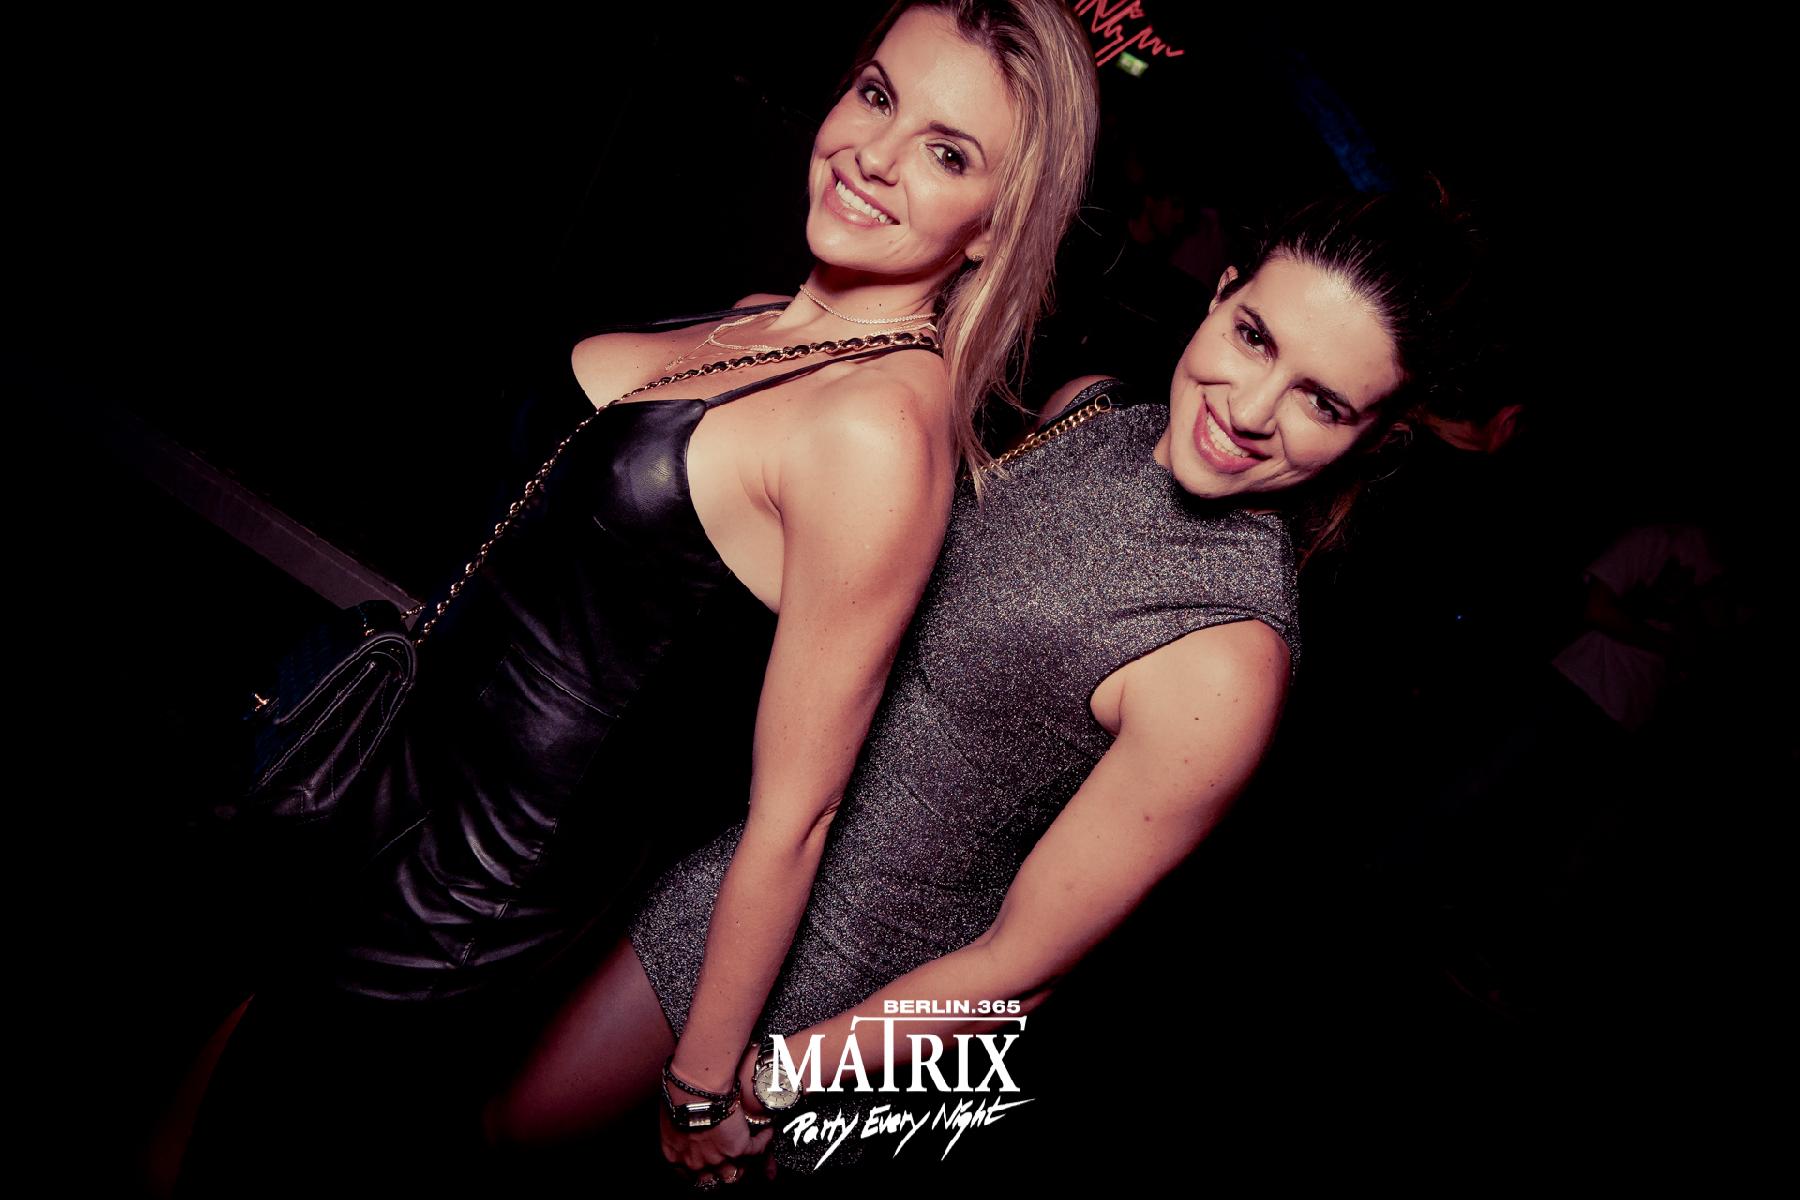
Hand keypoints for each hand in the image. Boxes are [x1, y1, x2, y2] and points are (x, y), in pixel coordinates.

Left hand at [658, 1105, 772, 1187]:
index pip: (688, 1176)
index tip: (706, 1167)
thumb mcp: (670, 1118)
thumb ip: (677, 1130)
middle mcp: (696, 1164)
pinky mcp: (738, 1149)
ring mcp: (718, 1160)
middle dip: (721, 1174)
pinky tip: (766, 1132)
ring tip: (749, 1154)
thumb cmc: (677, 1096)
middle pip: (713, 1181)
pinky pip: (756, 1150)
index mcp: (676, 1158)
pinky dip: (763, 1141)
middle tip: (730, 1165)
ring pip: (735, 1174)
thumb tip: (684, 1123)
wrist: (694, 1089)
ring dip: (743, 1165)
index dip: (700, 1172)